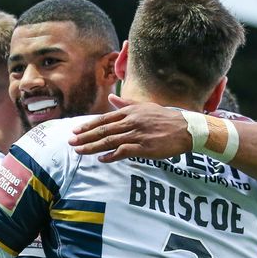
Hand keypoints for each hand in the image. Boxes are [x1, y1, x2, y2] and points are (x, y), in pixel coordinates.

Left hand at [68, 94, 191, 161]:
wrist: (185, 129)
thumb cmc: (165, 118)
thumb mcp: (144, 107)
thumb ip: (126, 104)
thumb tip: (111, 98)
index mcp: (130, 111)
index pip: (104, 119)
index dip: (89, 125)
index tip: (76, 131)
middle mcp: (131, 122)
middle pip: (103, 130)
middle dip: (85, 136)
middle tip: (71, 142)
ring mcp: (137, 134)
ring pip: (110, 141)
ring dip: (93, 147)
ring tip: (79, 151)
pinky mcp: (144, 147)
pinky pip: (124, 151)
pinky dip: (111, 155)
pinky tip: (101, 159)